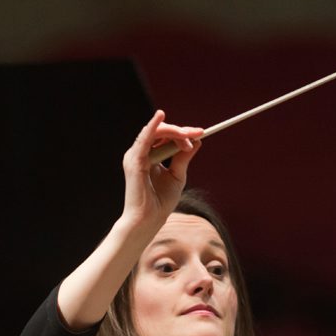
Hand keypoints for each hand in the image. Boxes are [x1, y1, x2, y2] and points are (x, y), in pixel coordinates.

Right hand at [120, 110, 202, 229]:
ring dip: (175, 131)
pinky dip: (153, 126)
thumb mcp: (178, 176)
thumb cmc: (160, 202)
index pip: (166, 137)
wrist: (149, 220)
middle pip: (162, 132)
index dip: (183, 134)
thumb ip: (184, 158)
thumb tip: (197, 142)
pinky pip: (144, 138)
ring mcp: (136, 155)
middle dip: (182, 131)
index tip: (201, 133)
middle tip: (199, 133)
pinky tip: (161, 116)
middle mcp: (141, 153)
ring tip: (189, 136)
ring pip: (156, 132)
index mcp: (150, 156)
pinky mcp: (135, 160)